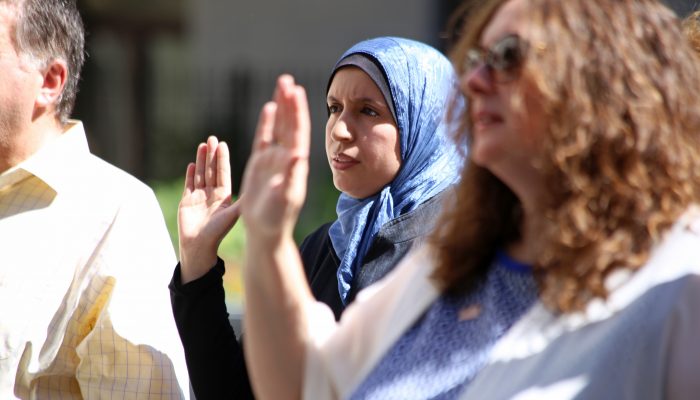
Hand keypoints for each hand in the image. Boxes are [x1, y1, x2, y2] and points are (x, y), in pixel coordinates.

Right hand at [178, 136, 240, 283]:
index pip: (223, 173)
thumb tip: (256, 190)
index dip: (222, 159)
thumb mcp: (232, 215)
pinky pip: (189, 184)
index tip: (222, 144)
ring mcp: (199, 197)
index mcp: (224, 196)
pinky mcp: (187, 202)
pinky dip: (190, 174)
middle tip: (212, 138)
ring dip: (201, 160)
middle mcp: (213, 195)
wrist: (199, 246)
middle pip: (212, 170)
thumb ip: (242, 202)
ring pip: (201, 174)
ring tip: (202, 145)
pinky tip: (192, 163)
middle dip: (212, 154)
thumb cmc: (217, 233)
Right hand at [240, 75, 310, 241]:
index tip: (297, 92)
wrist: (266, 230)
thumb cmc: (278, 218)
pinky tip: (270, 107)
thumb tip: (299, 155)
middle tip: (288, 80)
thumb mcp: (287, 197)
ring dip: (281, 107)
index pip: (298, 132)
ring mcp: (274, 159)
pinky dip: (267, 123)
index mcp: (296, 163)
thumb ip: (293, 176)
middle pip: (289, 124)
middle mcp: (287, 157)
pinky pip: (265, 138)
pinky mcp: (260, 163)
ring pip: (278, 127)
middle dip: (289, 102)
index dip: (298, 112)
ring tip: (282, 84)